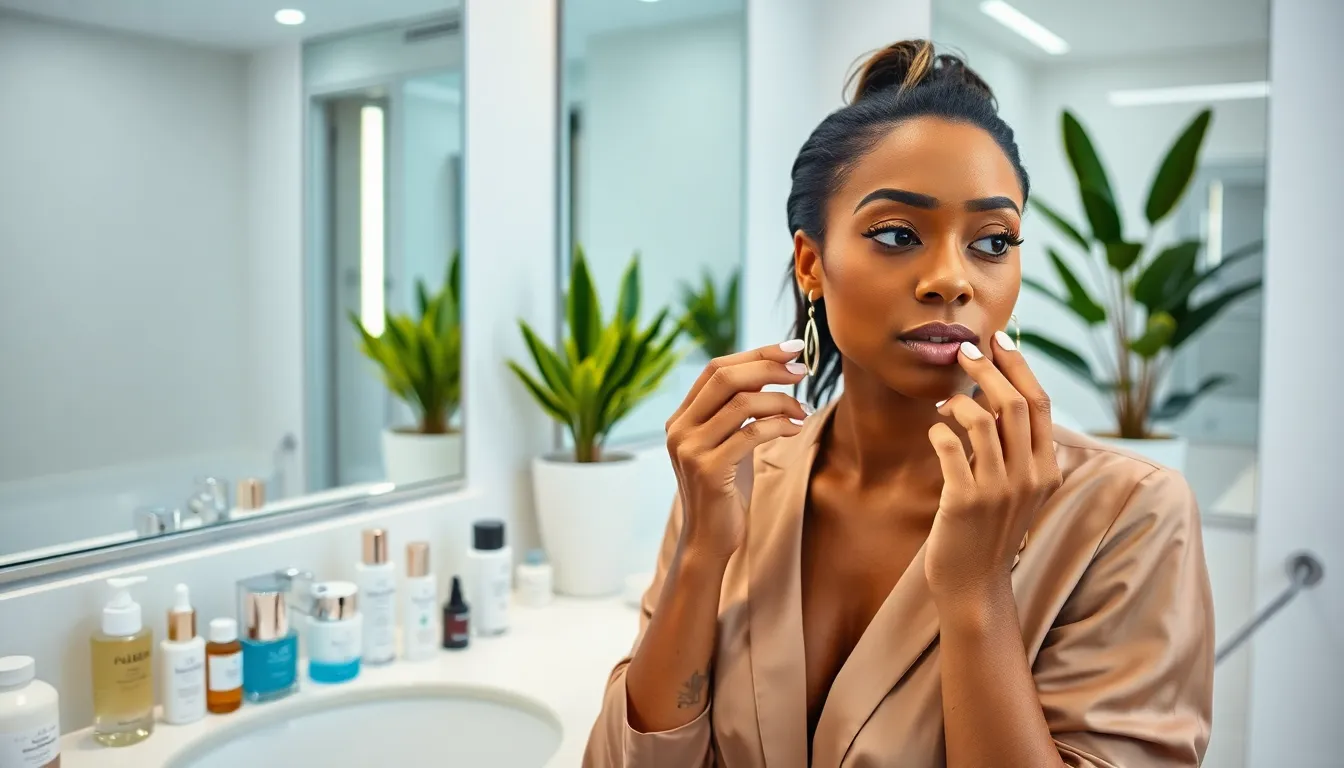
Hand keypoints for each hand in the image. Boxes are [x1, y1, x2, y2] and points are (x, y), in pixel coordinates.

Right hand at [665, 340, 810, 560]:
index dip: (755, 354)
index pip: (715, 369)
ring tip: (803, 410)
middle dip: (768, 368)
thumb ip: (739, 410)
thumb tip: (774, 371)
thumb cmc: (726, 490)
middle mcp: (679, 429)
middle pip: (725, 378)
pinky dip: (778, 426)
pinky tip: (794, 429)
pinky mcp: (709, 470)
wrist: (710, 539)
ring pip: (741, 404)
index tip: (791, 349)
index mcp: (681, 418)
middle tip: (802, 371)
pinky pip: (751, 434)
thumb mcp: (729, 443)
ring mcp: (691, 449)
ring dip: (780, 401)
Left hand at [925, 331, 1062, 598]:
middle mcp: (1028, 477)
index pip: (1041, 403)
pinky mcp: (964, 500)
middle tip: (963, 350)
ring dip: (959, 399)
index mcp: (1047, 470)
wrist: (975, 587)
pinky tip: (934, 430)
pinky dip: (939, 429)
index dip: (1019, 365)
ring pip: (982, 418)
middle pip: (1013, 403)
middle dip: (988, 367)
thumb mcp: (1019, 492)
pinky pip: (949, 445)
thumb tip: (1003, 400)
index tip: (998, 339)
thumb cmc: (990, 533)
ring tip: (944, 401)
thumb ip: (1019, 452)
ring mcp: (997, 489)